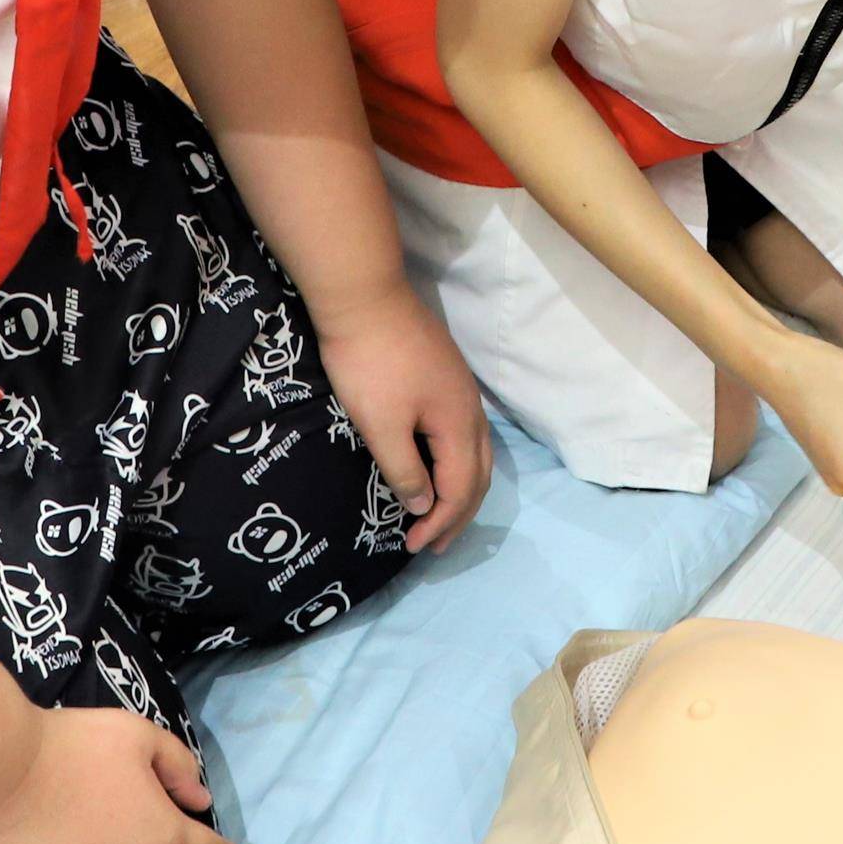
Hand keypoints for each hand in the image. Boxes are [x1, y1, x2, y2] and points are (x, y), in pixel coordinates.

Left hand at [312, 284, 492, 550]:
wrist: (364, 296)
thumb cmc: (369, 364)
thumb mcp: (381, 425)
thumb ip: (404, 470)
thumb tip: (424, 506)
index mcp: (459, 425)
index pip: (460, 488)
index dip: (441, 523)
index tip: (414, 547)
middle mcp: (470, 410)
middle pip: (477, 474)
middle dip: (459, 514)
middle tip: (436, 545)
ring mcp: (460, 391)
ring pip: (474, 453)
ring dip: (460, 489)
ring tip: (440, 514)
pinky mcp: (445, 377)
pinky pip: (463, 435)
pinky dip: (454, 464)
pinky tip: (436, 467)